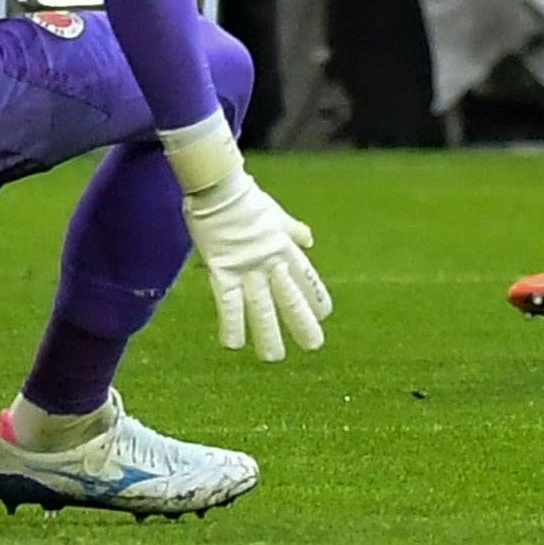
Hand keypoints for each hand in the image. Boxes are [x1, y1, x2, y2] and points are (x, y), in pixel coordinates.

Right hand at [163, 120, 330, 360]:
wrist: (219, 187)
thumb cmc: (245, 199)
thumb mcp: (276, 214)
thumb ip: (292, 231)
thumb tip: (308, 238)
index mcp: (284, 247)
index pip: (305, 278)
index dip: (315, 297)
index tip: (325, 314)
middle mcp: (270, 261)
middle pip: (289, 297)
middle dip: (301, 323)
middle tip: (314, 346)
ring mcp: (247, 267)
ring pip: (261, 306)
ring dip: (268, 333)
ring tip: (274, 357)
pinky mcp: (222, 269)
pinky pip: (227, 302)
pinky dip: (231, 324)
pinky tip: (234, 345)